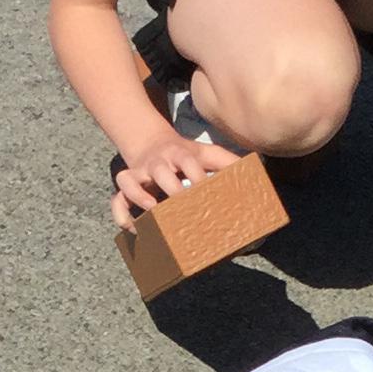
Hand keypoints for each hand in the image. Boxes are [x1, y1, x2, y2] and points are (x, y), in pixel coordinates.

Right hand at [111, 127, 243, 228]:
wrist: (151, 142)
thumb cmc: (185, 154)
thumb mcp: (207, 153)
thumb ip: (228, 162)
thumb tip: (255, 173)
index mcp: (179, 154)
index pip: (188, 161)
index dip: (197, 174)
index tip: (207, 189)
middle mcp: (157, 162)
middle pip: (160, 171)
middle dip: (171, 187)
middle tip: (183, 205)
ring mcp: (139, 173)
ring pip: (129, 181)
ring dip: (139, 196)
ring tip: (152, 212)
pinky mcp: (128, 185)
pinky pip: (117, 199)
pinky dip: (121, 214)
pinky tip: (134, 229)